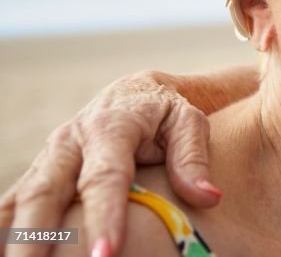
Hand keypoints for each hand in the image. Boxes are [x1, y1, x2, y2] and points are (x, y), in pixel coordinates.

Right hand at [0, 71, 219, 256]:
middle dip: (37, 240)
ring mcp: (48, 158)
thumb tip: (208, 197)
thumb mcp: (188, 123)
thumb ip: (193, 158)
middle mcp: (70, 141)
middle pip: (46, 193)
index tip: (105, 256)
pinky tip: (5, 255)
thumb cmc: (166, 114)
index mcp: (111, 127)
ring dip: (14, 241)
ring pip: (21, 202)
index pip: (105, 177)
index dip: (103, 216)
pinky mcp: (37, 173)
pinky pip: (11, 205)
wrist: (135, 94)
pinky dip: (3, 233)